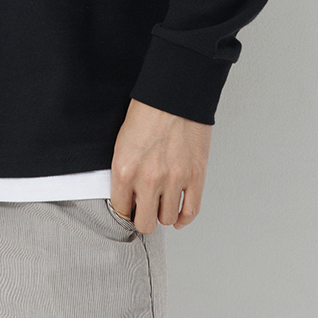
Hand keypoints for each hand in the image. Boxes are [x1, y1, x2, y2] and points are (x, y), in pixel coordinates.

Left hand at [109, 97, 211, 233]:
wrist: (174, 94)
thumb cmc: (147, 113)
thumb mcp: (122, 143)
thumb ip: (125, 174)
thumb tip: (130, 198)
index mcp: (125, 170)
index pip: (121, 211)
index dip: (127, 211)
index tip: (131, 208)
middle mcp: (148, 180)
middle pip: (145, 224)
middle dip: (145, 219)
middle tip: (147, 209)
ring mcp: (174, 180)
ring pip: (168, 219)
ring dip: (165, 213)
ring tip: (163, 202)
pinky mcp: (195, 177)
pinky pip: (191, 212)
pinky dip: (184, 218)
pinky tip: (179, 213)